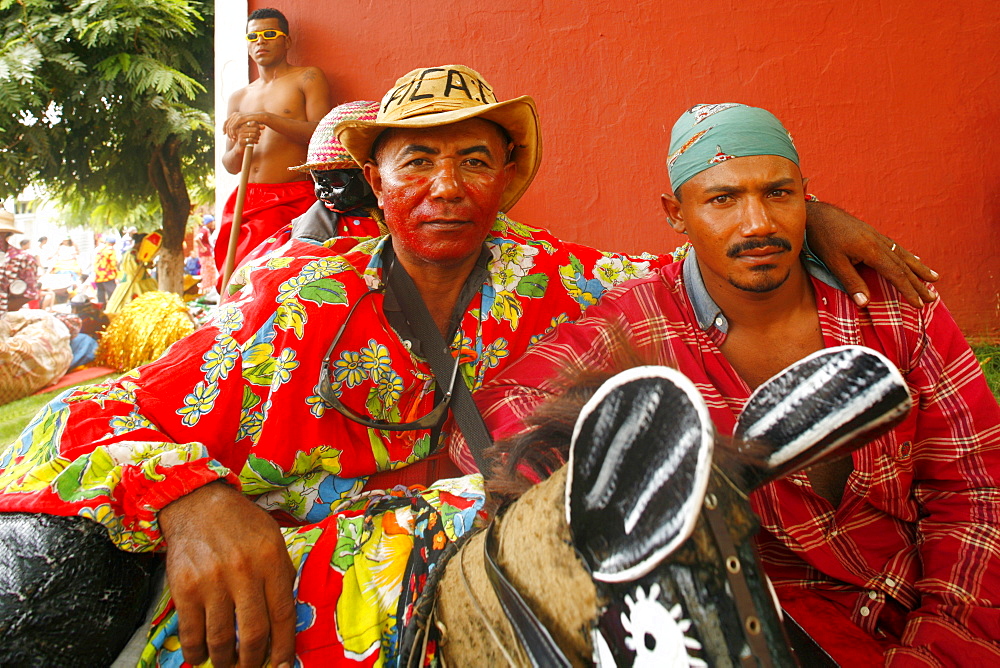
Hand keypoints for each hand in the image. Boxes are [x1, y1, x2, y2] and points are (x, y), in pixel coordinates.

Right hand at [159, 481, 295, 667]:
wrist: (197, 503)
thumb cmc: (240, 523)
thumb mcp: (273, 538)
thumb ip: (281, 574)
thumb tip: (285, 616)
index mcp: (271, 560)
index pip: (282, 615)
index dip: (283, 647)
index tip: (282, 665)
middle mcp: (244, 572)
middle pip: (253, 632)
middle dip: (253, 660)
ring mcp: (212, 581)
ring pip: (221, 638)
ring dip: (225, 660)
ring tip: (227, 664)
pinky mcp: (185, 587)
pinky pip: (191, 632)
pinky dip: (196, 652)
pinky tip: (200, 657)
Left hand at [224, 112, 265, 142]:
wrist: (261, 117)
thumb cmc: (254, 121)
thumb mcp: (245, 123)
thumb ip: (239, 125)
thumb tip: (234, 130)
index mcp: (234, 114)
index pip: (226, 122)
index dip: (224, 128)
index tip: (224, 134)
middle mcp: (235, 114)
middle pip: (226, 124)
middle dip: (227, 133)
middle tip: (230, 139)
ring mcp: (237, 116)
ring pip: (229, 126)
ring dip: (230, 134)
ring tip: (233, 139)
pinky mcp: (240, 118)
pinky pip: (233, 127)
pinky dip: (233, 132)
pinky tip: (235, 137)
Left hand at [804, 201, 938, 307]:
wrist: (817, 213)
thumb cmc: (822, 238)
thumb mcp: (833, 262)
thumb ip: (850, 281)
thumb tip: (865, 303)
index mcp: (872, 250)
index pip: (896, 274)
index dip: (908, 290)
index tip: (919, 304)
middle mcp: (879, 242)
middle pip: (904, 266)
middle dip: (919, 283)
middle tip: (932, 297)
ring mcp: (877, 236)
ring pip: (903, 255)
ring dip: (919, 269)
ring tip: (934, 278)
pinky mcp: (872, 234)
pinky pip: (895, 247)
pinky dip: (907, 256)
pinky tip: (913, 259)